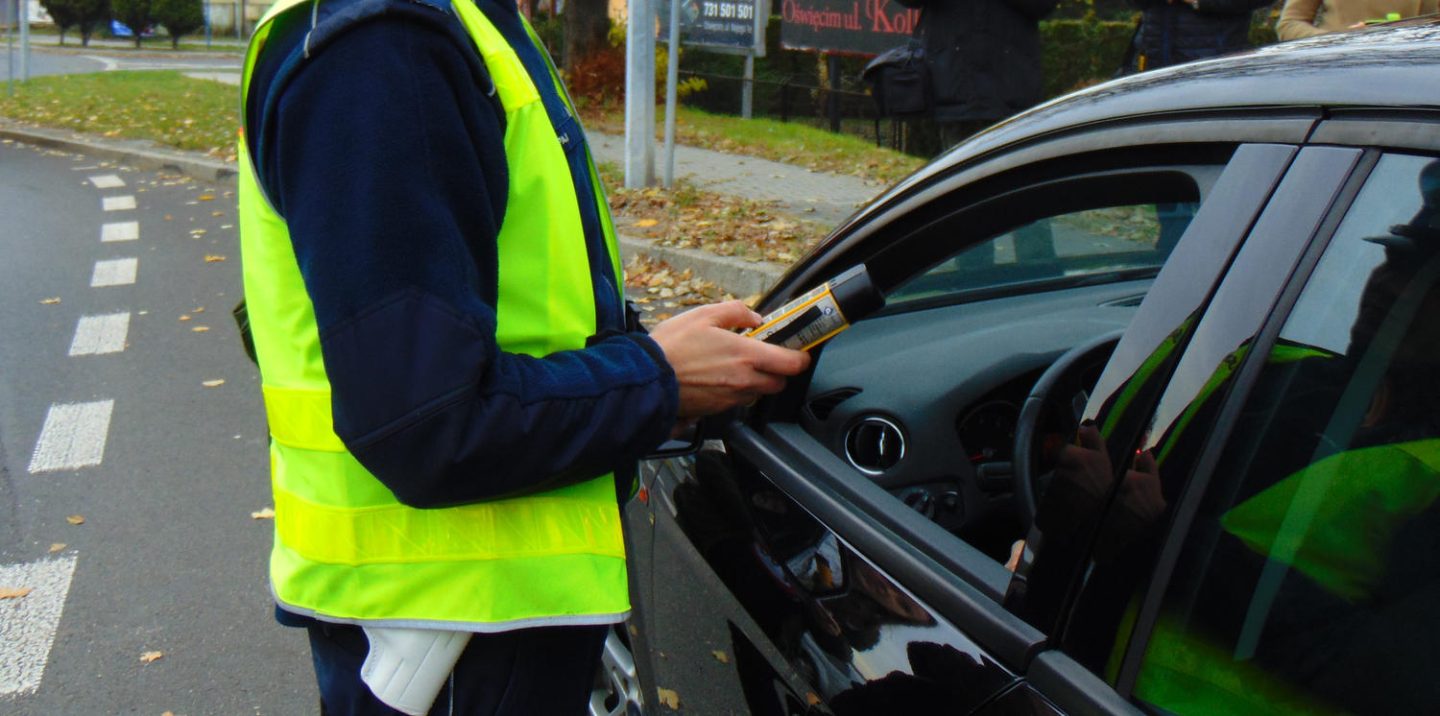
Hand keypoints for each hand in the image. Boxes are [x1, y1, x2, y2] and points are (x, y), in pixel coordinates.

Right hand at [649, 301, 810, 419]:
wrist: (645, 378)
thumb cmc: (672, 345)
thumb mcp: (703, 315)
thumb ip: (736, 312)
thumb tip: (755, 318)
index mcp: (746, 356)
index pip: (791, 364)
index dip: (800, 357)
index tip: (797, 350)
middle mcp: (743, 382)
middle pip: (778, 383)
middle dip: (777, 371)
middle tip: (763, 356)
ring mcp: (730, 398)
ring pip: (757, 394)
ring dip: (755, 382)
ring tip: (735, 366)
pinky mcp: (715, 410)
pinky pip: (736, 401)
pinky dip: (734, 391)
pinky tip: (717, 378)